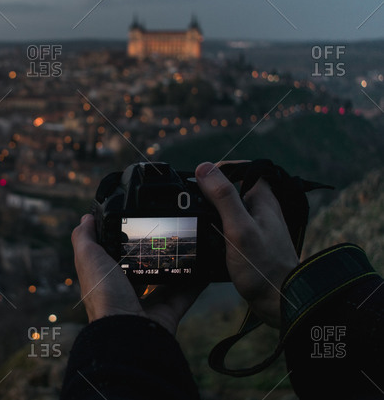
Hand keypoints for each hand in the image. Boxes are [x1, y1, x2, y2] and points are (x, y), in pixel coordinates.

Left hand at [71, 214, 201, 334]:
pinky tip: (204, 267)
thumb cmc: (103, 294)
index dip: (120, 243)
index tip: (134, 225)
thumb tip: (86, 218)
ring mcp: (146, 306)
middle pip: (139, 270)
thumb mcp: (87, 259)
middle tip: (165, 234)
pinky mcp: (167, 315)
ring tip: (185, 246)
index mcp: (105, 280)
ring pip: (163, 283)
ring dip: (174, 267)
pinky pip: (185, 295)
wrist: (127, 331)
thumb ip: (84, 238)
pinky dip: (196, 283)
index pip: (112, 259)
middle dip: (149, 255)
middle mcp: (124, 293)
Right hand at [195, 162, 298, 327]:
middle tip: (191, 200)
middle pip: (233, 189)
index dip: (221, 169)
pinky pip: (228, 228)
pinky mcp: (249, 244)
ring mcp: (256, 227)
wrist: (279, 302)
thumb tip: (204, 167)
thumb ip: (223, 196)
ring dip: (211, 212)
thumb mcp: (238, 227)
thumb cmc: (263, 266)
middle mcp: (261, 210)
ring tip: (194, 219)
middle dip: (211, 192)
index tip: (199, 179)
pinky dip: (214, 229)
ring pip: (228, 210)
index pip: (243, 169)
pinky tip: (204, 239)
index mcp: (263, 199)